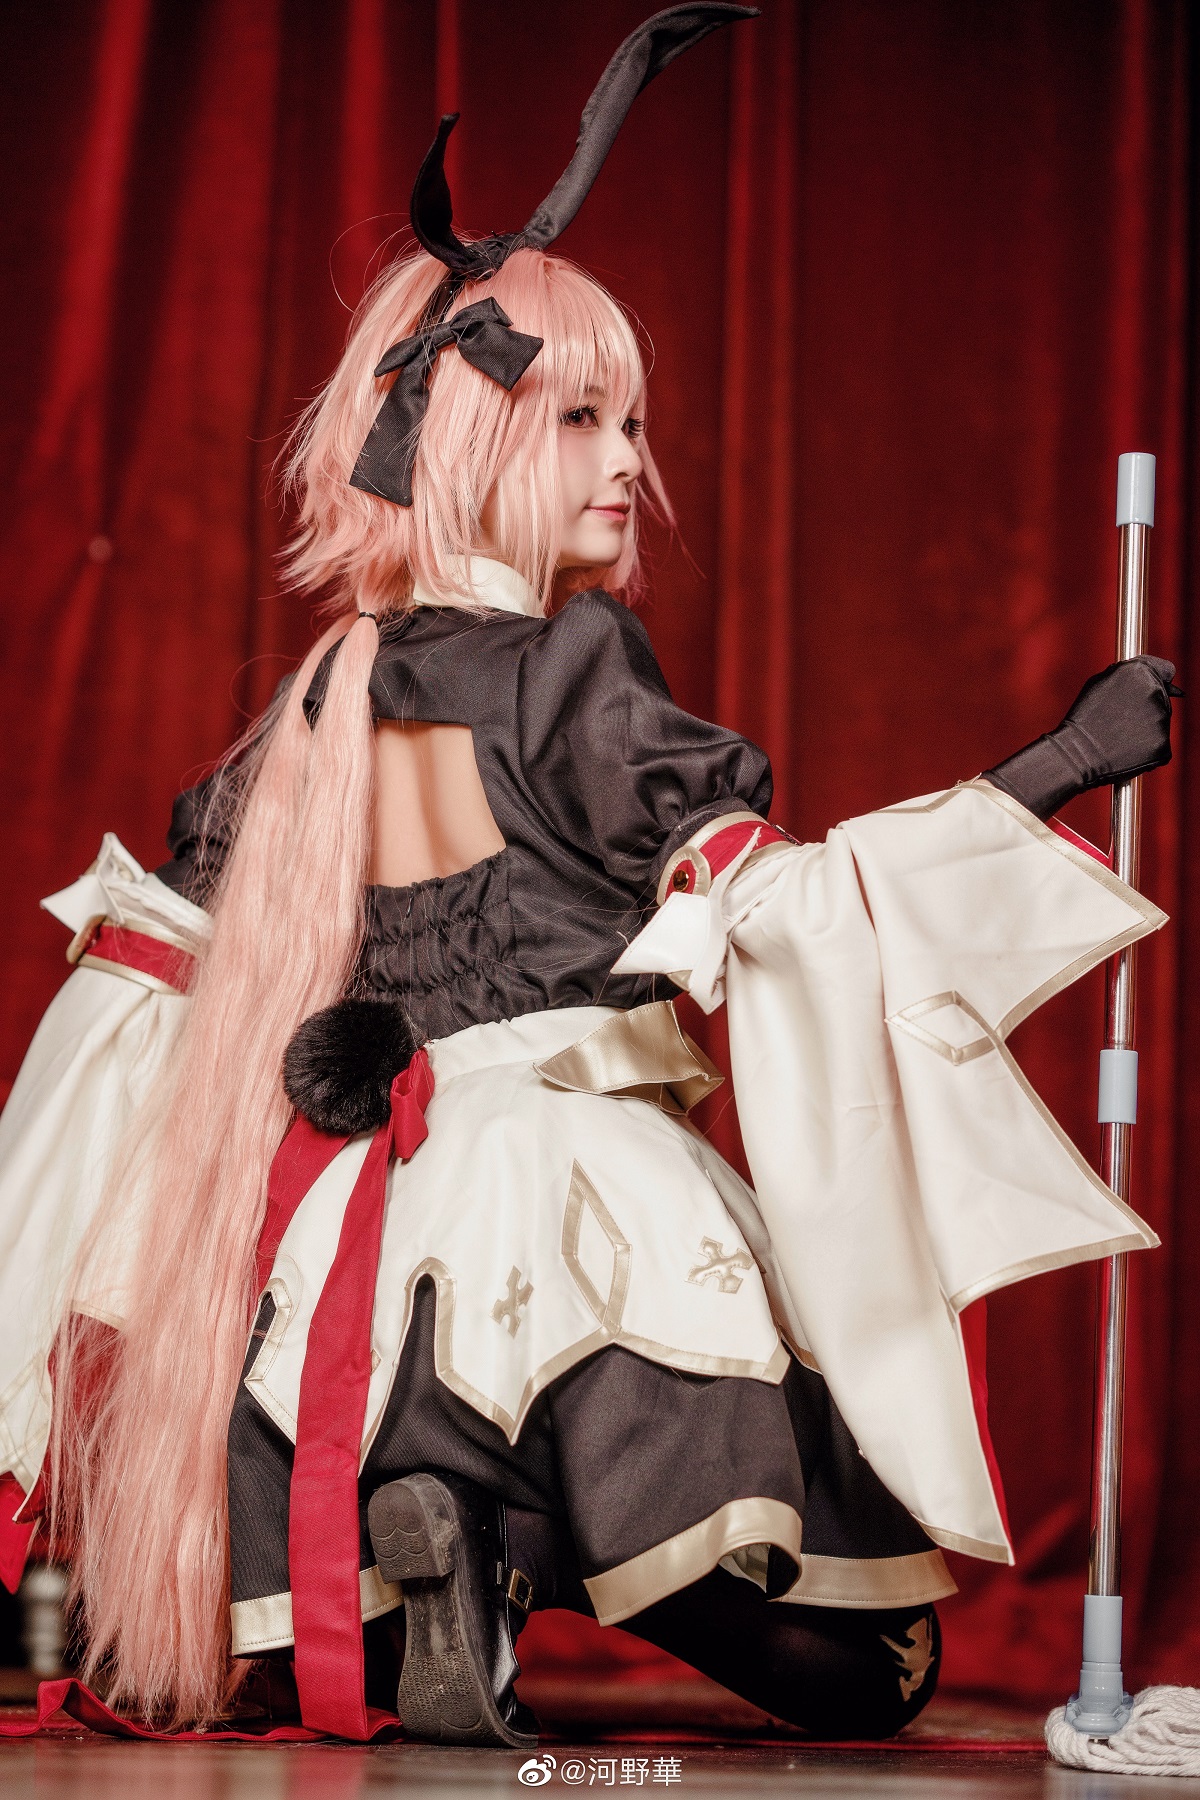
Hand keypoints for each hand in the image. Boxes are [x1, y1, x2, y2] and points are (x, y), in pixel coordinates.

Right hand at [983, 654, 1178, 820]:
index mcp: (1139, 673)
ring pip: (1158, 725)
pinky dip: (1144, 754)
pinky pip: (1158, 750)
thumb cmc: (1077, 722)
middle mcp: (1155, 694)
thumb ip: (1125, 675)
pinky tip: (1121, 755)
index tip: (1147, 689)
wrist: (1070, 756)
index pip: (1162, 670)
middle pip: (1162, 698)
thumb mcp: (1099, 686)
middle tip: (1116, 725)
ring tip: (1114, 741)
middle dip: (1145, 709)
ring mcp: (1160, 723)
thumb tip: (1151, 668)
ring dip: (1143, 732)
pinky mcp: (1161, 750)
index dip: (1155, 680)